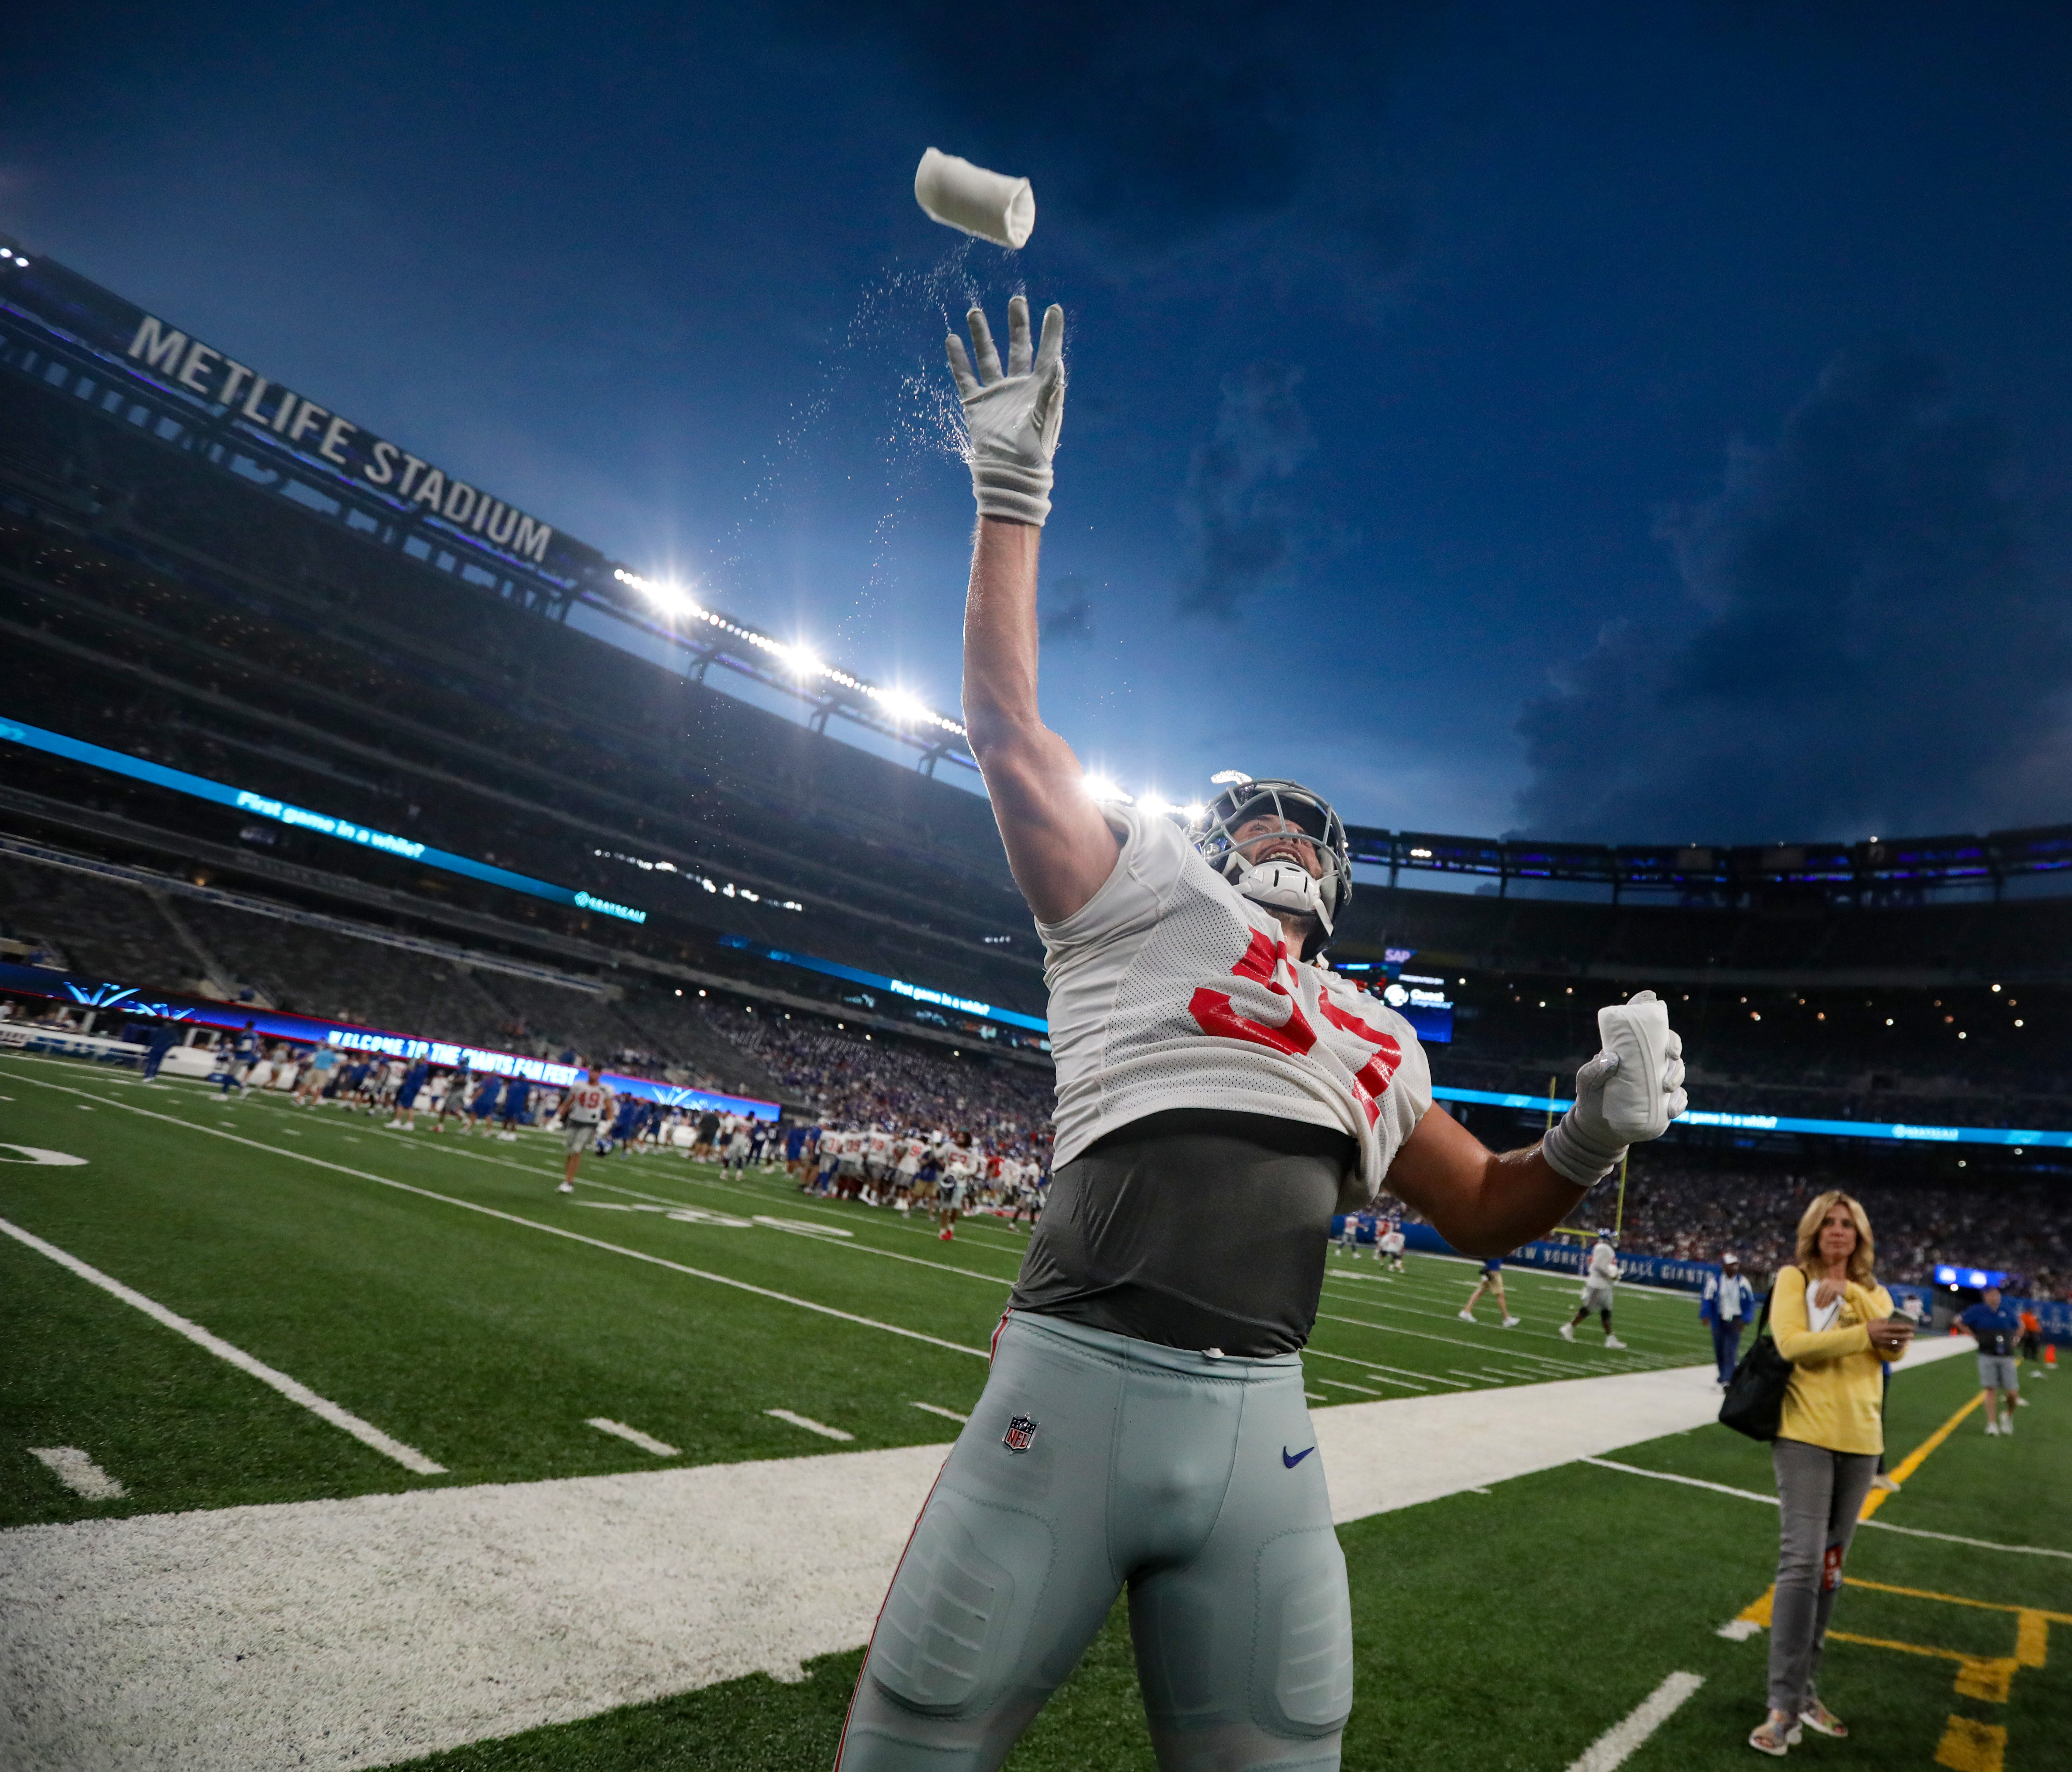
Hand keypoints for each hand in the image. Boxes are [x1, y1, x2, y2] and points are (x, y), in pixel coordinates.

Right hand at [947, 296, 1065, 525]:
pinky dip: (958, 359)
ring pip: (988, 356)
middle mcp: (1018, 386)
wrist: (1010, 473)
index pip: (1047, 352)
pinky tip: (952, 340)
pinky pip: (965, 377)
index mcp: (1040, 387)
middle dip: (1017, 324)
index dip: (1051, 332)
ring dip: (983, 334)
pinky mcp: (976, 404)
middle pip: (1017, 347)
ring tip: (975, 311)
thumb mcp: (1046, 414)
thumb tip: (1057, 358)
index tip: (1054, 309)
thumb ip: (1051, 385)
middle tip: (1016, 300)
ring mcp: (996, 393)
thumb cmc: (1034, 448)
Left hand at [1539, 989, 1686, 1185]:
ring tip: (1667, 1086)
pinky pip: (1680, 1097)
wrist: (1598, 1128)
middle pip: (1669, 1045)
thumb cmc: (1591, 1096)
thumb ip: (1594, 1070)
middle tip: (1670, 1054)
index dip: (1648, 1007)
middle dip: (1674, 1045)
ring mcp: (1658, 1081)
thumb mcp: (1586, 1082)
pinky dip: (1679, 1101)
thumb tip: (1611, 1058)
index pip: (1642, 1025)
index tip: (1652, 1000)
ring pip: (1678, 1070)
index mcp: (1629, 1050)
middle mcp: (1648, 1061)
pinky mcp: (1665, 1102)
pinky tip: (1671, 1108)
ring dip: (1678, 1075)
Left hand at [1812, 1277, 1844, 1307]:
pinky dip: (1828, 1302)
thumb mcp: (1829, 1286)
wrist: (1846, 1286)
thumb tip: (1817, 1298)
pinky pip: (1831, 1298)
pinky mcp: (1835, 1290)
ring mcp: (1831, 1286)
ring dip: (1823, 1303)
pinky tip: (1826, 1305)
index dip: (1816, 1296)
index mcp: (1824, 1282)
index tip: (1814, 1301)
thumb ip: (1824, 1290)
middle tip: (1817, 1306)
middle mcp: (1827, 1283)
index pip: (1818, 1290)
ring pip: (1825, 1296)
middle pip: (1821, 1294)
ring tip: (1821, 1307)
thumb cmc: (1837, 1287)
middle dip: (1819, 1301)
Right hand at [1868, 1319, 1913, 1355]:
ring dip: (1905, 1341)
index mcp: (1884, 1327)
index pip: (1897, 1327)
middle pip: (1900, 1336)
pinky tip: (1903, 1345)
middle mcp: (1886, 1335)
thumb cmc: (1870, 1326)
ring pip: (1898, 1343)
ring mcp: (1885, 1342)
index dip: (1905, 1327)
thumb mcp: (1877, 1320)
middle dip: (1907, 1335)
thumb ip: (1886, 1320)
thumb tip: (1895, 1320)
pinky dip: (1900, 1347)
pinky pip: (1894, 1348)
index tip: (1911, 1327)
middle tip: (1912, 1334)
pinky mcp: (1884, 1346)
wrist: (1863, 1336)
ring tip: (1908, 1340)